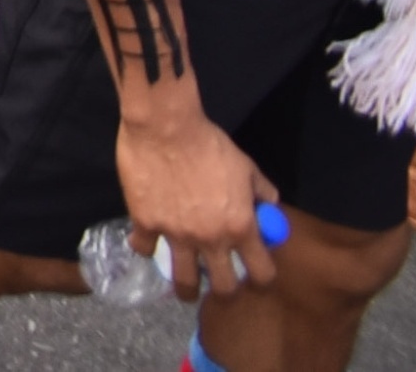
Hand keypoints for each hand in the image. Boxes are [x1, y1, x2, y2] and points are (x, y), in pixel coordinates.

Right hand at [114, 91, 282, 299]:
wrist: (165, 125)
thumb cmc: (210, 143)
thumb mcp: (245, 165)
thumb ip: (261, 190)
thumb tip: (270, 205)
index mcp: (240, 227)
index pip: (261, 272)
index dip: (262, 278)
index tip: (256, 276)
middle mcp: (210, 239)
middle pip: (223, 288)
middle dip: (224, 290)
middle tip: (218, 284)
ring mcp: (176, 234)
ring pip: (183, 281)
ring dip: (186, 288)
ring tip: (184, 288)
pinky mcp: (145, 223)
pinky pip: (145, 247)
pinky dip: (146, 245)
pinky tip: (147, 239)